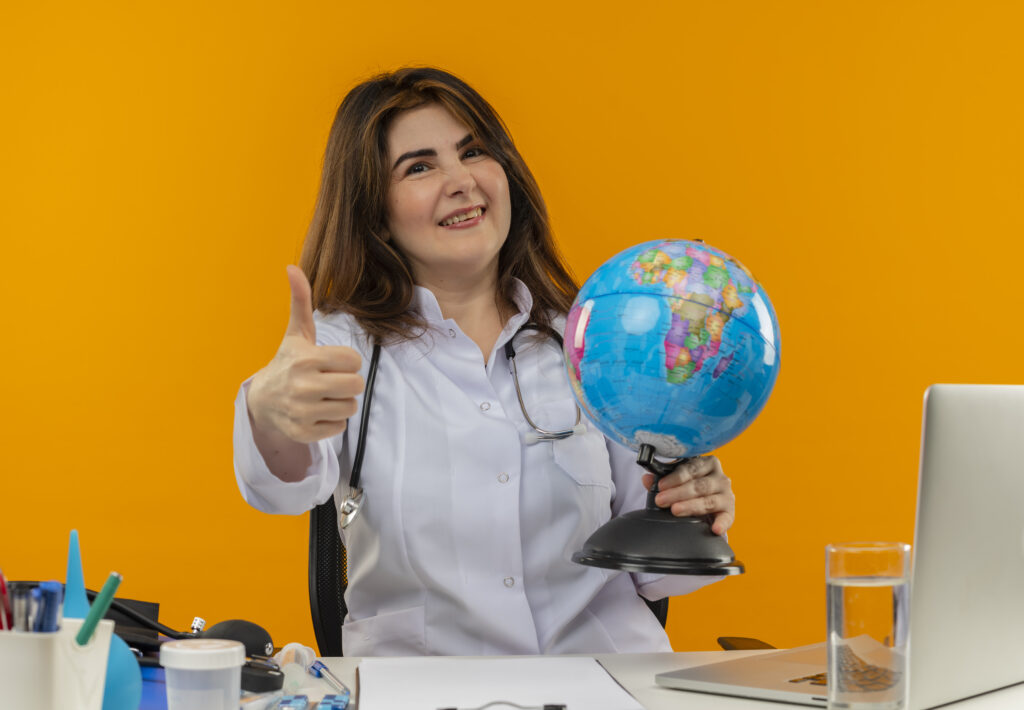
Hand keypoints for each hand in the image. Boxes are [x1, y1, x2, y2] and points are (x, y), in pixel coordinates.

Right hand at [246, 265, 363, 443]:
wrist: (262, 402)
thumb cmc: (288, 363)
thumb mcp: (296, 333)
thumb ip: (301, 301)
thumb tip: (292, 267)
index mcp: (306, 359)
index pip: (353, 361)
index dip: (347, 362)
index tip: (331, 363)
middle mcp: (303, 386)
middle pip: (356, 385)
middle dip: (348, 382)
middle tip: (331, 381)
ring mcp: (303, 411)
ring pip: (350, 407)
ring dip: (341, 402)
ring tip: (324, 396)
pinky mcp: (304, 433)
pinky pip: (340, 428)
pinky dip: (332, 422)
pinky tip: (316, 413)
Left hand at [641, 455, 734, 534]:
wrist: (705, 503)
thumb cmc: (689, 487)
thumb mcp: (676, 480)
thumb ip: (662, 479)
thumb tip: (647, 479)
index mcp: (707, 464)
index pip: (691, 469)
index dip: (675, 477)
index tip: (661, 486)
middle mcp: (720, 477)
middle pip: (699, 485)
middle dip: (678, 493)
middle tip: (661, 500)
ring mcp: (727, 495)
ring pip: (709, 500)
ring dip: (691, 506)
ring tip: (676, 510)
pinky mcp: (730, 512)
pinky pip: (727, 518)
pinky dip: (722, 523)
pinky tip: (715, 529)